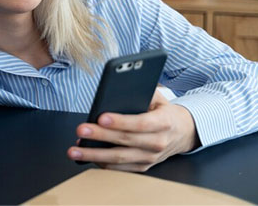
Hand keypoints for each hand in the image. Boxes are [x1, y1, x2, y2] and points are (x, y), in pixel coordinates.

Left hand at [67, 90, 198, 171]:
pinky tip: (86, 156)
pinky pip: (120, 168)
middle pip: (125, 141)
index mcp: (164, 122)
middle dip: (100, 136)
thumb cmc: (163, 112)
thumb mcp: (158, 97)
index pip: (140, 123)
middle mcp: (158, 143)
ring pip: (119, 158)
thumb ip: (141, 91)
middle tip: (81, 130)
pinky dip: (101, 163)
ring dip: (94, 155)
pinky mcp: (143, 167)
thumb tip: (116, 88)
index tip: (101, 117)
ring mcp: (150, 158)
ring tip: (75, 150)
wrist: (183, 133)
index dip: (121, 122)